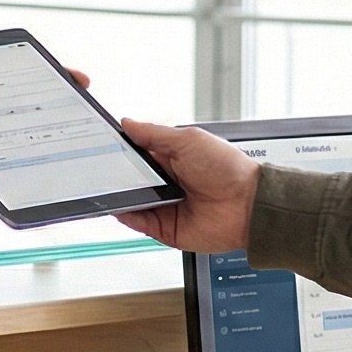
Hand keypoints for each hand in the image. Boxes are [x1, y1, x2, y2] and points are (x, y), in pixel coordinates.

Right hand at [111, 118, 259, 252]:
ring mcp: (165, 206)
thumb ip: (154, 134)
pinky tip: (122, 207)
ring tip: (110, 188)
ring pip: (131, 201)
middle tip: (104, 170)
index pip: (136, 155)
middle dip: (117, 175)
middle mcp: (166, 183)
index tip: (104, 147)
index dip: (120, 152)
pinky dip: (127, 216)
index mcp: (171, 159)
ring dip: (120, 196)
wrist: (247, 205)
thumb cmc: (228, 169)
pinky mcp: (165, 228)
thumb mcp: (189, 140)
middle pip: (130, 180)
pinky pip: (139, 222)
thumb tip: (128, 123)